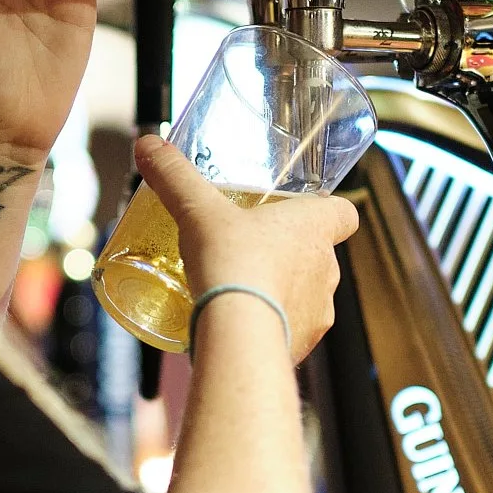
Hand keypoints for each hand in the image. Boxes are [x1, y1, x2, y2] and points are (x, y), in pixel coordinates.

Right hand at [133, 133, 358, 361]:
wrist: (238, 336)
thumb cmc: (232, 265)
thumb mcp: (198, 211)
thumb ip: (175, 177)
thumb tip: (148, 146)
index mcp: (314, 229)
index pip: (344, 214)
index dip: (328, 211)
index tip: (304, 212)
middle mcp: (326, 271)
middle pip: (318, 255)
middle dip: (288, 254)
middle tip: (250, 251)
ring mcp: (318, 312)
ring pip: (304, 296)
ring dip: (279, 293)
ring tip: (241, 292)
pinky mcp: (302, 346)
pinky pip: (288, 331)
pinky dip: (269, 328)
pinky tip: (239, 326)